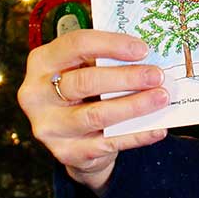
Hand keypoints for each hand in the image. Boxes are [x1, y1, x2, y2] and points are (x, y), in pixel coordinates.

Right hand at [17, 28, 169, 196]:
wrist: (72, 135)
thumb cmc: (84, 89)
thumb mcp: (85, 66)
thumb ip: (107, 58)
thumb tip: (148, 54)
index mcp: (42, 62)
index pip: (76, 45)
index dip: (111, 44)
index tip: (143, 49)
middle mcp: (37, 94)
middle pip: (86, 82)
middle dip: (127, 78)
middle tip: (157, 76)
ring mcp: (49, 126)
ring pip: (96, 115)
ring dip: (134, 106)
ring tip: (161, 97)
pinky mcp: (65, 152)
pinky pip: (106, 143)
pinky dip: (136, 135)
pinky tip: (158, 128)